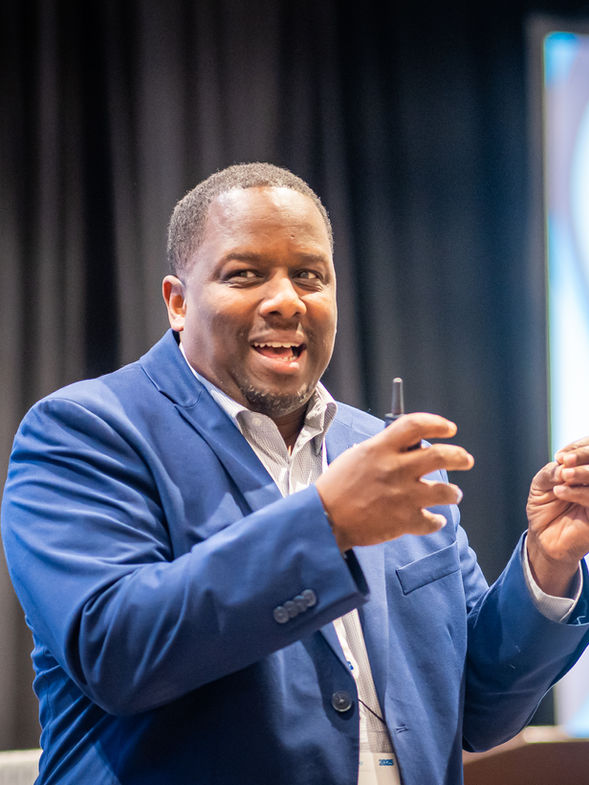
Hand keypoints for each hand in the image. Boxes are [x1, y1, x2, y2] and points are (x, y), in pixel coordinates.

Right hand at [315, 412, 473, 550]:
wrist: (324, 519)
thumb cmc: (336, 487)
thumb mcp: (356, 457)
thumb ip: (382, 449)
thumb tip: (407, 445)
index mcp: (380, 449)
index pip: (416, 425)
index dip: (437, 423)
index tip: (449, 429)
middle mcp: (395, 469)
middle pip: (441, 455)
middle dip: (459, 457)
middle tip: (465, 460)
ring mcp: (402, 496)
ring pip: (445, 491)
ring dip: (453, 492)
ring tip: (454, 494)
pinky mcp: (404, 521)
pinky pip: (432, 521)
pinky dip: (435, 521)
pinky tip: (434, 519)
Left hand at [526, 437, 588, 596]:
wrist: (542, 537)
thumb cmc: (545, 507)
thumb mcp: (541, 484)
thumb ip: (552, 471)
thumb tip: (565, 463)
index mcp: (584, 470)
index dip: (581, 448)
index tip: (562, 455)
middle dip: (584, 456)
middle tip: (566, 461)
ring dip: (583, 473)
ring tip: (563, 475)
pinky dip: (579, 493)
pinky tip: (560, 491)